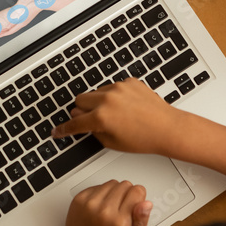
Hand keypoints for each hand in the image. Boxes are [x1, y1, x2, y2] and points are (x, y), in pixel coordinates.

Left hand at [0, 3, 35, 36]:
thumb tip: (8, 27)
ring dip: (8, 30)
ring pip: (14, 29)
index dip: (4, 33)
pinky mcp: (25, 20)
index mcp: (21, 23)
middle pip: (12, 31)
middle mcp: (22, 24)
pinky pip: (17, 26)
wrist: (39, 6)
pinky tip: (11, 26)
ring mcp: (24, 22)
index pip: (10, 31)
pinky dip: (12, 27)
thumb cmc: (31, 8)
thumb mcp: (20, 14)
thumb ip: (14, 21)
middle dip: (5, 33)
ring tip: (3, 31)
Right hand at [51, 79, 183, 155]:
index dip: (64, 129)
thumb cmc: (145, 138)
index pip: (74, 123)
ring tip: (114, 115)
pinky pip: (113, 87)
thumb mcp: (112, 143)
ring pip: (96, 92)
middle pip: (80, 100)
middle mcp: (108, 99)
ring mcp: (119, 88)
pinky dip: (114, 96)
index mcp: (101, 117)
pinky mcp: (129, 82)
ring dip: (98, 102)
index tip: (58, 131)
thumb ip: (93, 131)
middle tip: (90, 120)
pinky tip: (126, 108)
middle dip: (81, 111)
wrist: (167, 128)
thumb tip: (83, 123)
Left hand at [61, 180, 151, 225]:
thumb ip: (142, 221)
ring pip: (112, 183)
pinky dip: (101, 193)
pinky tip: (100, 207)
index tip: (134, 207)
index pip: (137, 191)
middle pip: (125, 184)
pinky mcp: (79, 199)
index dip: (139, 198)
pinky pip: (98, 185)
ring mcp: (89, 204)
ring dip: (114, 193)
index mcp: (119, 222)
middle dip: (127, 195)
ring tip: (111, 209)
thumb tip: (146, 203)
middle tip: (122, 211)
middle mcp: (103, 211)